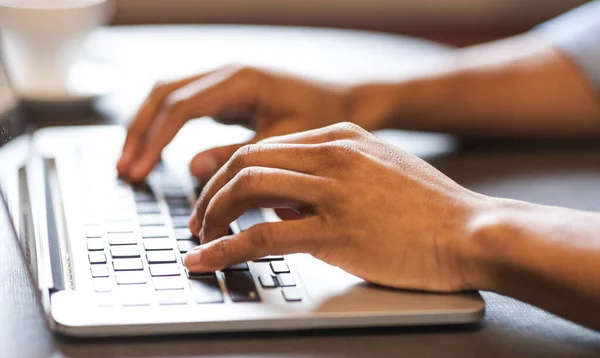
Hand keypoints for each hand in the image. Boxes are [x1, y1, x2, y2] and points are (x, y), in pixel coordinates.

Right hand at [117, 66, 367, 181]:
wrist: (348, 100)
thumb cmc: (324, 117)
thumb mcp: (284, 140)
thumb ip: (239, 155)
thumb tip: (193, 169)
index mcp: (240, 81)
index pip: (181, 106)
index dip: (156, 139)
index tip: (139, 171)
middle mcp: (227, 75)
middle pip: (164, 94)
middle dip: (139, 131)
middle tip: (125, 170)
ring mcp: (225, 82)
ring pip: (169, 96)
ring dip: (146, 127)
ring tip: (132, 163)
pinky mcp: (227, 95)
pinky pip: (184, 105)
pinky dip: (164, 127)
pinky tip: (156, 151)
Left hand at [184, 122, 491, 291]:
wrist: (472, 231)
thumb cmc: (430, 208)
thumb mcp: (378, 172)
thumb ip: (330, 178)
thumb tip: (283, 205)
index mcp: (342, 137)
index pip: (265, 146)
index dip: (229, 172)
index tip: (216, 196)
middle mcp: (333, 156)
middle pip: (246, 161)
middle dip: (210, 191)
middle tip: (198, 219)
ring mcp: (333, 192)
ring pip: (246, 188)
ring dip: (211, 214)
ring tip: (200, 238)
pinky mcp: (336, 232)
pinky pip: (263, 236)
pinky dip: (225, 248)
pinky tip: (208, 259)